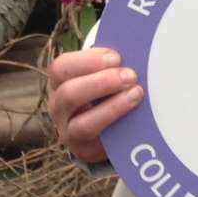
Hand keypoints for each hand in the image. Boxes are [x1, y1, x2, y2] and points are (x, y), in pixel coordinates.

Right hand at [48, 47, 143, 163]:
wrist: (100, 122)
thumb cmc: (104, 85)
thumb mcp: (101, 70)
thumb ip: (112, 61)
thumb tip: (138, 46)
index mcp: (60, 80)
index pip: (61, 68)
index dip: (88, 61)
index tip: (117, 57)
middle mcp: (58, 106)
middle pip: (69, 94)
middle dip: (101, 83)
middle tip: (130, 76)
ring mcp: (69, 131)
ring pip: (82, 125)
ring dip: (112, 108)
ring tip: (136, 94)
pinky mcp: (85, 150)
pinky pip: (99, 145)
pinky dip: (119, 129)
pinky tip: (137, 118)